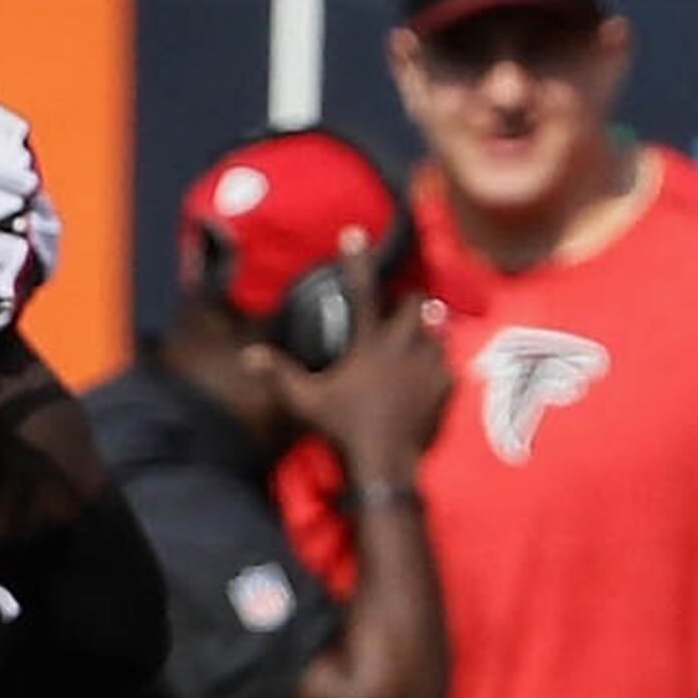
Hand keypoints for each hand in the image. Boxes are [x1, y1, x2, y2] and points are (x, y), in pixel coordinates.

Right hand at [251, 267, 454, 475]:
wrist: (385, 464)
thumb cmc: (342, 430)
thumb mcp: (304, 401)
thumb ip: (279, 374)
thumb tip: (248, 356)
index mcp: (367, 344)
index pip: (360, 291)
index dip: (356, 261)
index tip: (355, 234)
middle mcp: (402, 348)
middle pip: (416, 304)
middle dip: (410, 300)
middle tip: (401, 306)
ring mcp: (428, 367)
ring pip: (438, 332)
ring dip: (429, 330)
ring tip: (420, 336)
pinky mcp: (445, 388)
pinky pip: (449, 365)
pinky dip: (441, 365)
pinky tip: (432, 373)